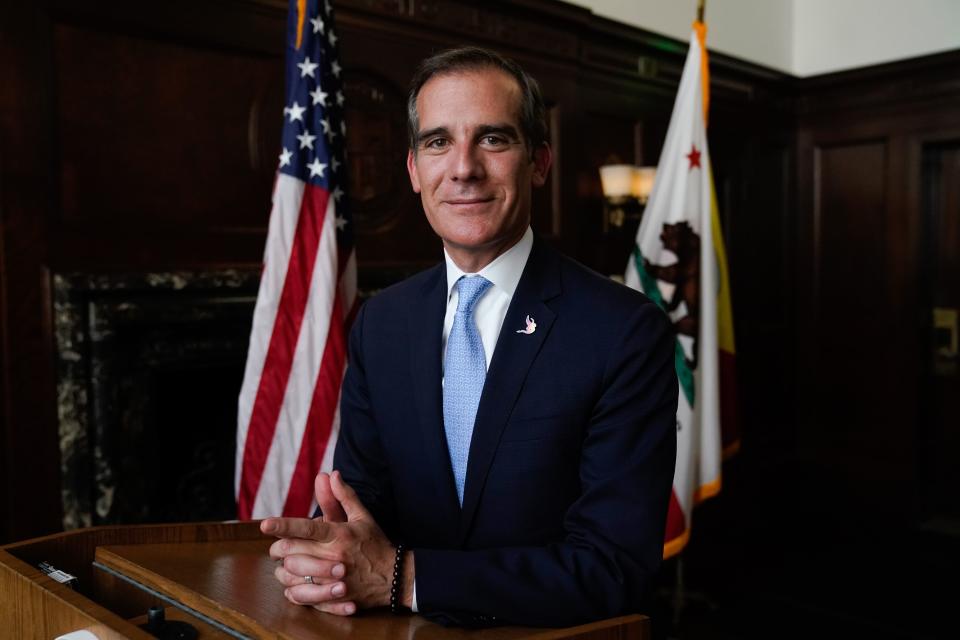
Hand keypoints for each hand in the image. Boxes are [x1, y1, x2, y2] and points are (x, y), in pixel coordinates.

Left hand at [261, 470, 410, 614]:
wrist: (394, 578)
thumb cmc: (375, 544)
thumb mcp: (363, 517)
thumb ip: (343, 496)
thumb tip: (331, 474)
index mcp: (339, 535)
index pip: (306, 528)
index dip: (283, 526)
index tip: (264, 524)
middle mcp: (333, 557)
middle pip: (291, 551)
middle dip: (278, 548)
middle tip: (279, 546)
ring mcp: (331, 580)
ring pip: (291, 574)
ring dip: (283, 568)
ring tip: (287, 564)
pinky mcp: (331, 597)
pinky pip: (299, 595)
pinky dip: (291, 589)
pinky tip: (294, 582)